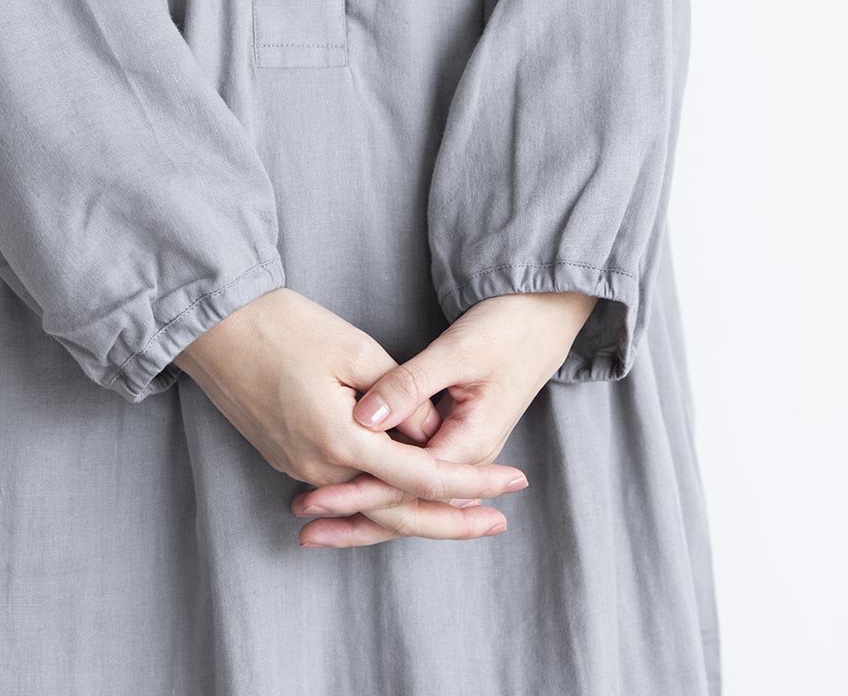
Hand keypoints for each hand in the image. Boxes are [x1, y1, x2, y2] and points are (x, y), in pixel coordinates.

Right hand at [175, 287, 528, 507]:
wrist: (212, 326)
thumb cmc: (282, 325)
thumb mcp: (354, 348)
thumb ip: (401, 396)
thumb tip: (432, 434)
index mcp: (338, 441)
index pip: (420, 477)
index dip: (472, 483)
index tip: (514, 482)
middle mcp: (317, 467)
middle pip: (397, 507)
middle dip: (453, 518)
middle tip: (500, 520)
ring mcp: (298, 466)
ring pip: (371, 497)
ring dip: (418, 502)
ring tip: (467, 507)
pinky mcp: (287, 456)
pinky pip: (345, 483)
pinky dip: (382, 488)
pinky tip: (410, 486)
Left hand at [291, 290, 597, 546]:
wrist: (544, 316)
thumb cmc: (506, 329)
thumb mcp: (458, 351)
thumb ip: (411, 385)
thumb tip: (365, 418)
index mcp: (472, 442)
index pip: (408, 483)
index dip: (360, 493)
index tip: (318, 499)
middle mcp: (468, 456)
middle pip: (407, 504)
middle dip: (355, 519)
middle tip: (303, 531)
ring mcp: (461, 451)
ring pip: (407, 495)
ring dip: (362, 512)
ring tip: (313, 527)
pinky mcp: (452, 437)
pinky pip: (412, 476)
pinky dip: (378, 487)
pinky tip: (344, 493)